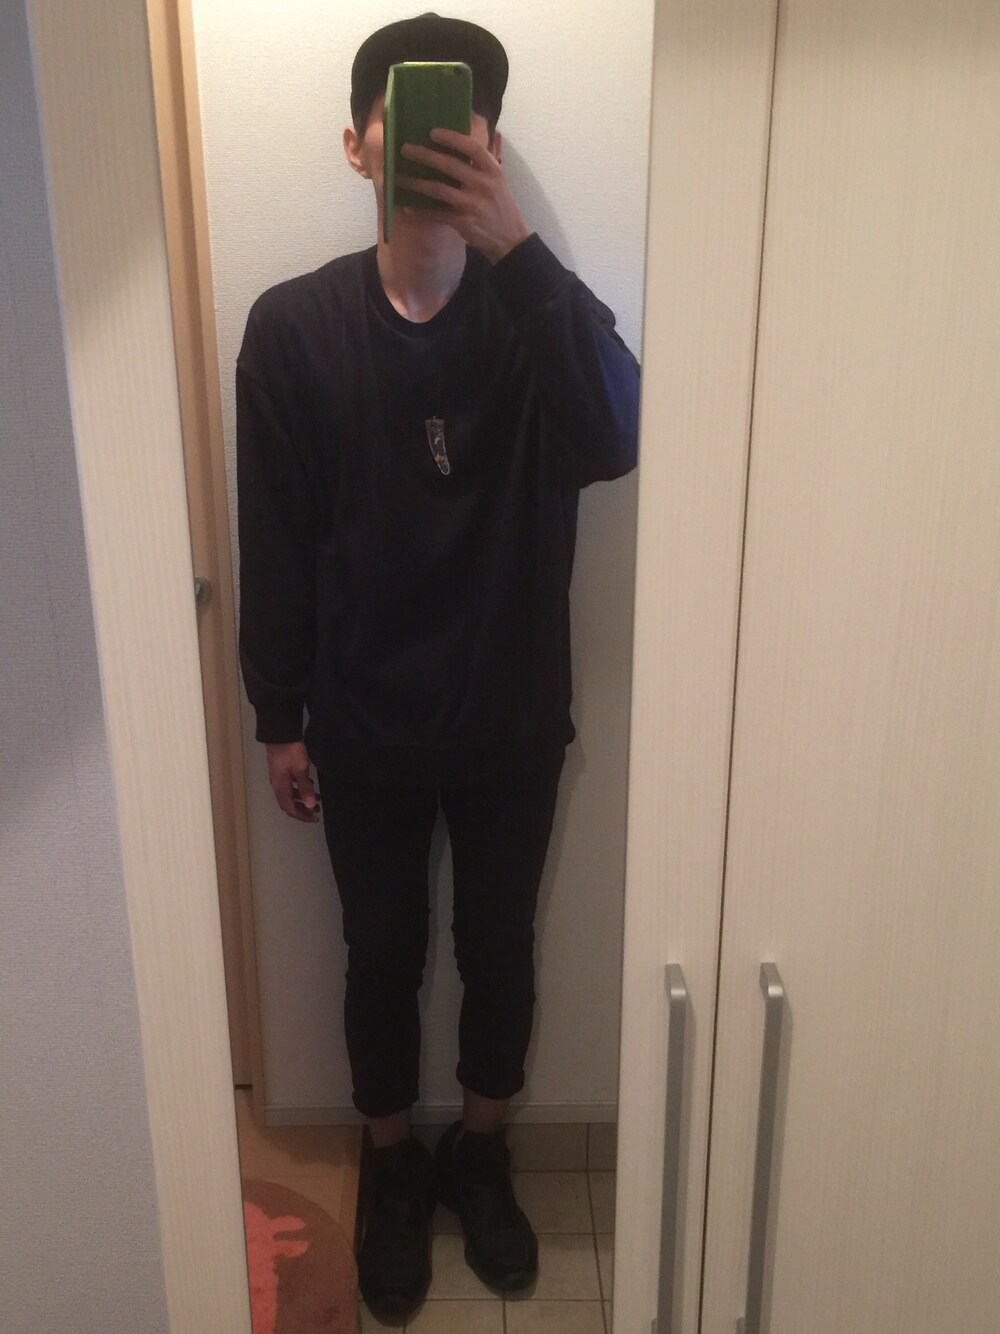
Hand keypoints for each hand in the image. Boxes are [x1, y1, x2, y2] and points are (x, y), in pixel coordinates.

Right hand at [265, 740, 320, 822]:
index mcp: (281, 787)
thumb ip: (305, 788)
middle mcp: (277, 785)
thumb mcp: (301, 770)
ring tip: (316, 799)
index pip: (290, 808)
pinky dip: (299, 790)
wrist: (280, 733)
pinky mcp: (281, 770)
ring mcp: (278, 777)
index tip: (314, 818)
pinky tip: (309, 785)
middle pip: (288, 804)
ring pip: (289, 795)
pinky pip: (289, 786)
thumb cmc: (291, 751)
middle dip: (302, 810)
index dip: (302, 816)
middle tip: (316, 812)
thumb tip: (310, 806)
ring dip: (302, 799)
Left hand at [397, 128, 530, 262]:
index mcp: (492, 170)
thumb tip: (464, 137)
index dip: (451, 138)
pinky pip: (437, 214)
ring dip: (415, 183)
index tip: (432, 132)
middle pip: (449, 165)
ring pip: (438, 189)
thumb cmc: (500, 206)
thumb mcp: (497, 180)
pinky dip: (421, 211)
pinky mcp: (463, 222)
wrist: (510, 239)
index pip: (472, 147)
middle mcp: (483, 185)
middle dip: (424, 155)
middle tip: (405, 149)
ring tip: (397, 177)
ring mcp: (472, 204)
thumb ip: (481, 162)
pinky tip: (408, 208)